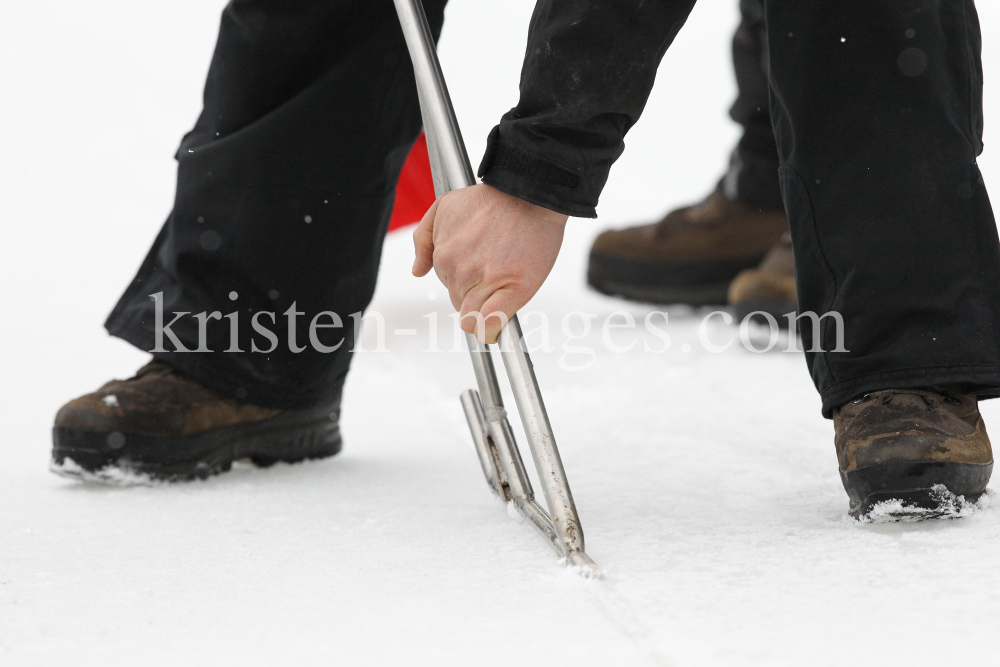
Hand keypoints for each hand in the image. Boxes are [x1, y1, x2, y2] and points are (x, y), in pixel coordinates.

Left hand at [412, 184, 567, 343]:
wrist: (531, 194)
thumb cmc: (494, 201)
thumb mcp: (446, 207)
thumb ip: (424, 239)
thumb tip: (418, 271)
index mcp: (444, 254)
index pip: (446, 286)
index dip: (464, 284)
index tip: (478, 280)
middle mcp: (459, 270)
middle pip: (459, 302)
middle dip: (475, 294)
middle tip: (497, 273)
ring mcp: (485, 281)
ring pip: (472, 316)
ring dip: (486, 307)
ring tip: (505, 282)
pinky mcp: (511, 291)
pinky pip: (489, 325)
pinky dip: (491, 331)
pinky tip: (495, 329)